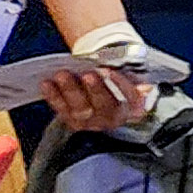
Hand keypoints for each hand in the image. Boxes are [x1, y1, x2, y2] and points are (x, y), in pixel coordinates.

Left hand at [44, 21, 164, 133]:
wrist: (103, 92)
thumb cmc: (116, 81)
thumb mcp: (129, 78)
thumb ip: (133, 78)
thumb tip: (146, 88)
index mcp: (131, 108)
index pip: (130, 98)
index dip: (122, 85)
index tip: (110, 71)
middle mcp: (111, 118)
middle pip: (103, 105)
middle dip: (95, 89)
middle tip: (87, 75)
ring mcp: (91, 121)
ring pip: (80, 109)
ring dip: (70, 91)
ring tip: (62, 75)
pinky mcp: (73, 121)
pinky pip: (61, 109)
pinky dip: (53, 96)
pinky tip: (46, 83)